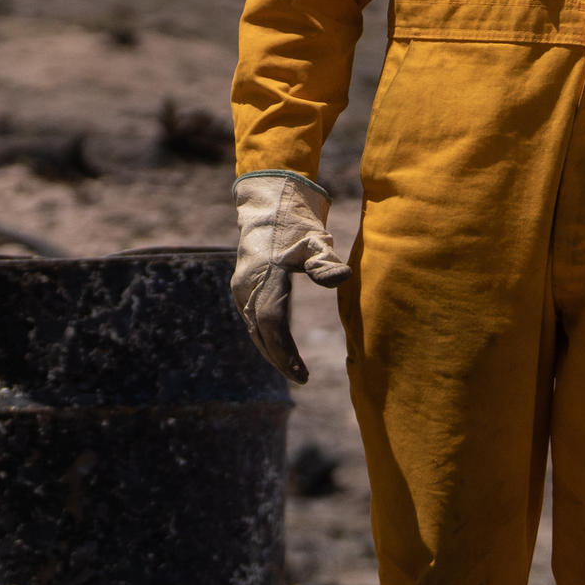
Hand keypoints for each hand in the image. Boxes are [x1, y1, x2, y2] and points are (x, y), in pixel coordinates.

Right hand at [230, 169, 343, 383]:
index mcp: (264, 276)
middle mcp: (247, 286)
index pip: (273, 323)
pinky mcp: (244, 290)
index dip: (286, 351)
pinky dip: (267, 340)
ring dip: (273, 353)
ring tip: (294, 371)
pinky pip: (254, 322)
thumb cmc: (296, 224)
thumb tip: (342, 276)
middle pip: (261, 333)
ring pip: (255, 330)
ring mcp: (242, 289)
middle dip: (280, 359)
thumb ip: (326, 261)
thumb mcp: (315, 239)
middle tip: (302, 379)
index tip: (303, 372)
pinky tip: (282, 352)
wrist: (270, 206)